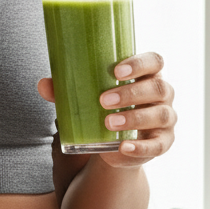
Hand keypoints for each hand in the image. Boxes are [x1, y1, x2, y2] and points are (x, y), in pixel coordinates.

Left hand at [37, 51, 176, 168]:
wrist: (115, 143)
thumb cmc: (104, 108)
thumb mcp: (87, 98)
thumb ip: (66, 90)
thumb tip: (43, 84)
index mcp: (147, 75)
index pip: (154, 61)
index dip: (139, 63)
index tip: (116, 71)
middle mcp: (162, 95)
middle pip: (158, 88)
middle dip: (131, 93)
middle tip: (103, 100)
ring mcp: (166, 119)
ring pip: (161, 115)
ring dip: (134, 118)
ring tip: (108, 123)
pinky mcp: (162, 142)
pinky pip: (158, 145)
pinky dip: (141, 147)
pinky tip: (123, 147)